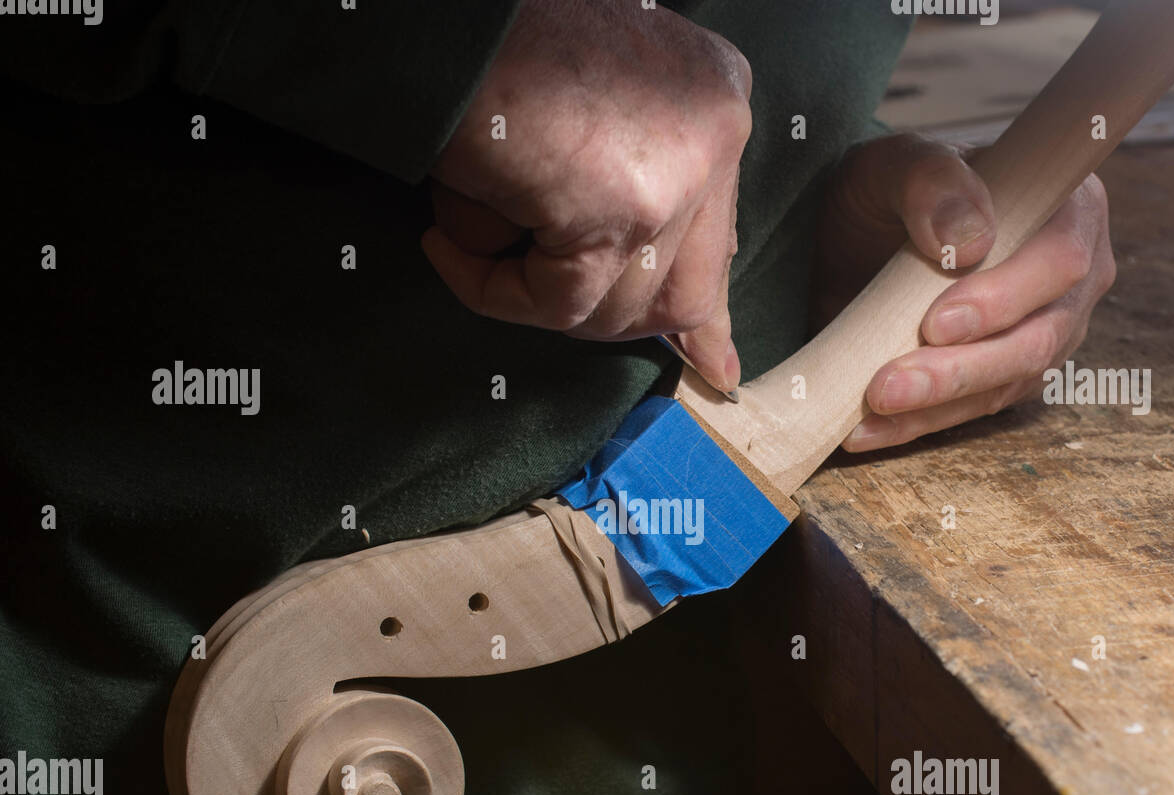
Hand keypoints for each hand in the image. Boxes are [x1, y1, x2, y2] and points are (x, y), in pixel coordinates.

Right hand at [423, 0, 751, 393]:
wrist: (434, 14)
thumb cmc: (495, 53)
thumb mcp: (591, 121)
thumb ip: (643, 203)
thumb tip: (696, 332)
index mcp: (716, 104)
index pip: (720, 243)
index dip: (701, 313)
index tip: (708, 363)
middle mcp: (716, 133)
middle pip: (683, 294)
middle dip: (611, 317)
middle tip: (544, 296)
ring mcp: (677, 173)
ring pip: (614, 307)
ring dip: (531, 287)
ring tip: (473, 229)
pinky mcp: (623, 209)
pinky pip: (557, 304)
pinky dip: (491, 289)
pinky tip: (446, 246)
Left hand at [810, 134, 1116, 451]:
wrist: (858, 233)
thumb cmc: (892, 188)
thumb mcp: (896, 163)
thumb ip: (932, 182)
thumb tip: (971, 239)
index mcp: (1069, 209)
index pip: (1057, 263)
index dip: (1005, 299)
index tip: (937, 324)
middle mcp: (1072, 278)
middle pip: (1036, 339)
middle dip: (959, 370)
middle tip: (887, 386)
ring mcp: (1047, 332)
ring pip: (1006, 385)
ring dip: (935, 406)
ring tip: (871, 410)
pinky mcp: (1008, 376)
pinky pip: (971, 410)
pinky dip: (917, 424)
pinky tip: (865, 430)